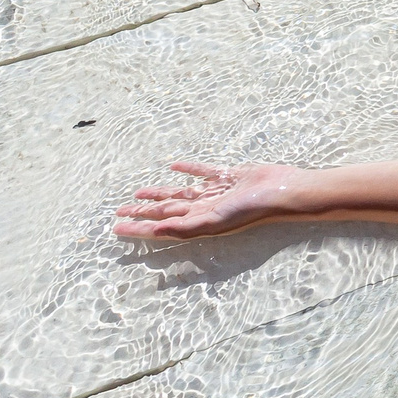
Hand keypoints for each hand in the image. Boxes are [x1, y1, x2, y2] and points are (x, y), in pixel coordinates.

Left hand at [114, 160, 301, 238]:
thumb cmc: (251, 210)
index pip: (160, 224)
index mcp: (198, 221)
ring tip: (139, 192)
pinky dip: (188, 169)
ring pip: (179, 193)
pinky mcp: (226, 175)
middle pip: (164, 209)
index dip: (138, 226)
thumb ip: (184, 226)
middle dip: (142, 211)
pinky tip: (175, 167)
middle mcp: (203, 208)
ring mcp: (214, 191)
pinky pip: (202, 172)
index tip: (116, 228)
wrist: (280, 191)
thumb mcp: (215, 221)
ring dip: (159, 193)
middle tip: (120, 210)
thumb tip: (155, 230)